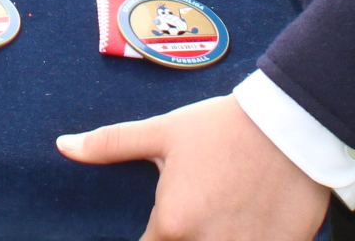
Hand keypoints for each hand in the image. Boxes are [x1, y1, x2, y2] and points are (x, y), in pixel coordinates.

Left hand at [57, 95, 329, 240]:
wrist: (291, 124)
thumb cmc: (223, 127)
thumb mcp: (163, 132)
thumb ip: (109, 145)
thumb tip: (63, 145)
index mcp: (172, 223)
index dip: (154, 236)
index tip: (162, 225)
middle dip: (183, 236)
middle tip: (194, 215)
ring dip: (212, 238)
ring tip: (218, 216)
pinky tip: (244, 224)